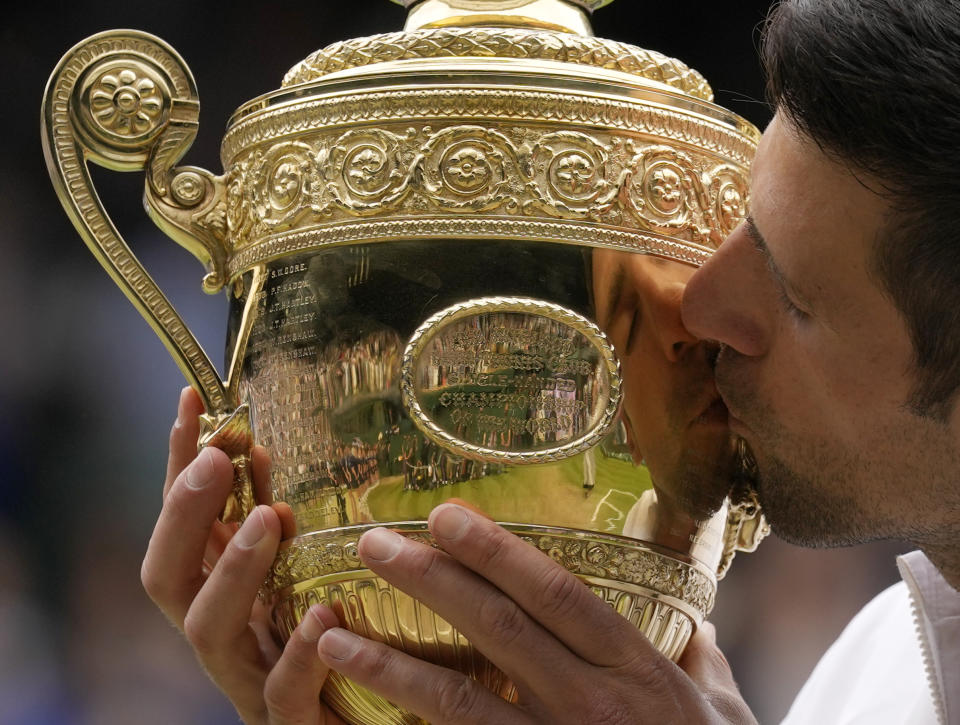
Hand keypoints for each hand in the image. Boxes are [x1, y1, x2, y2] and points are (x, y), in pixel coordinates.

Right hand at [141, 387, 344, 724]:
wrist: (358, 722)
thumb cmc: (327, 641)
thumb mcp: (299, 571)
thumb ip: (276, 518)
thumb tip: (259, 449)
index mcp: (218, 591)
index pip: (180, 521)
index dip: (178, 464)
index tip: (191, 399)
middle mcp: (219, 633)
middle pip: (167, 577)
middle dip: (185, 513)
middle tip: (217, 457)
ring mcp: (246, 679)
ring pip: (209, 632)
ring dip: (234, 569)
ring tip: (271, 518)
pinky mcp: (287, 720)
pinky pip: (282, 694)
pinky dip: (299, 654)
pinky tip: (324, 615)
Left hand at [314, 504, 755, 724]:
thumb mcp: (725, 708)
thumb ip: (699, 657)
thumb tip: (689, 620)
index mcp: (634, 667)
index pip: (554, 592)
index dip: (495, 549)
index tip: (444, 514)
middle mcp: (589, 701)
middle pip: (496, 628)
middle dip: (429, 580)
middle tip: (372, 543)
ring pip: (458, 699)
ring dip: (388, 662)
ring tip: (332, 633)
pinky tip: (359, 715)